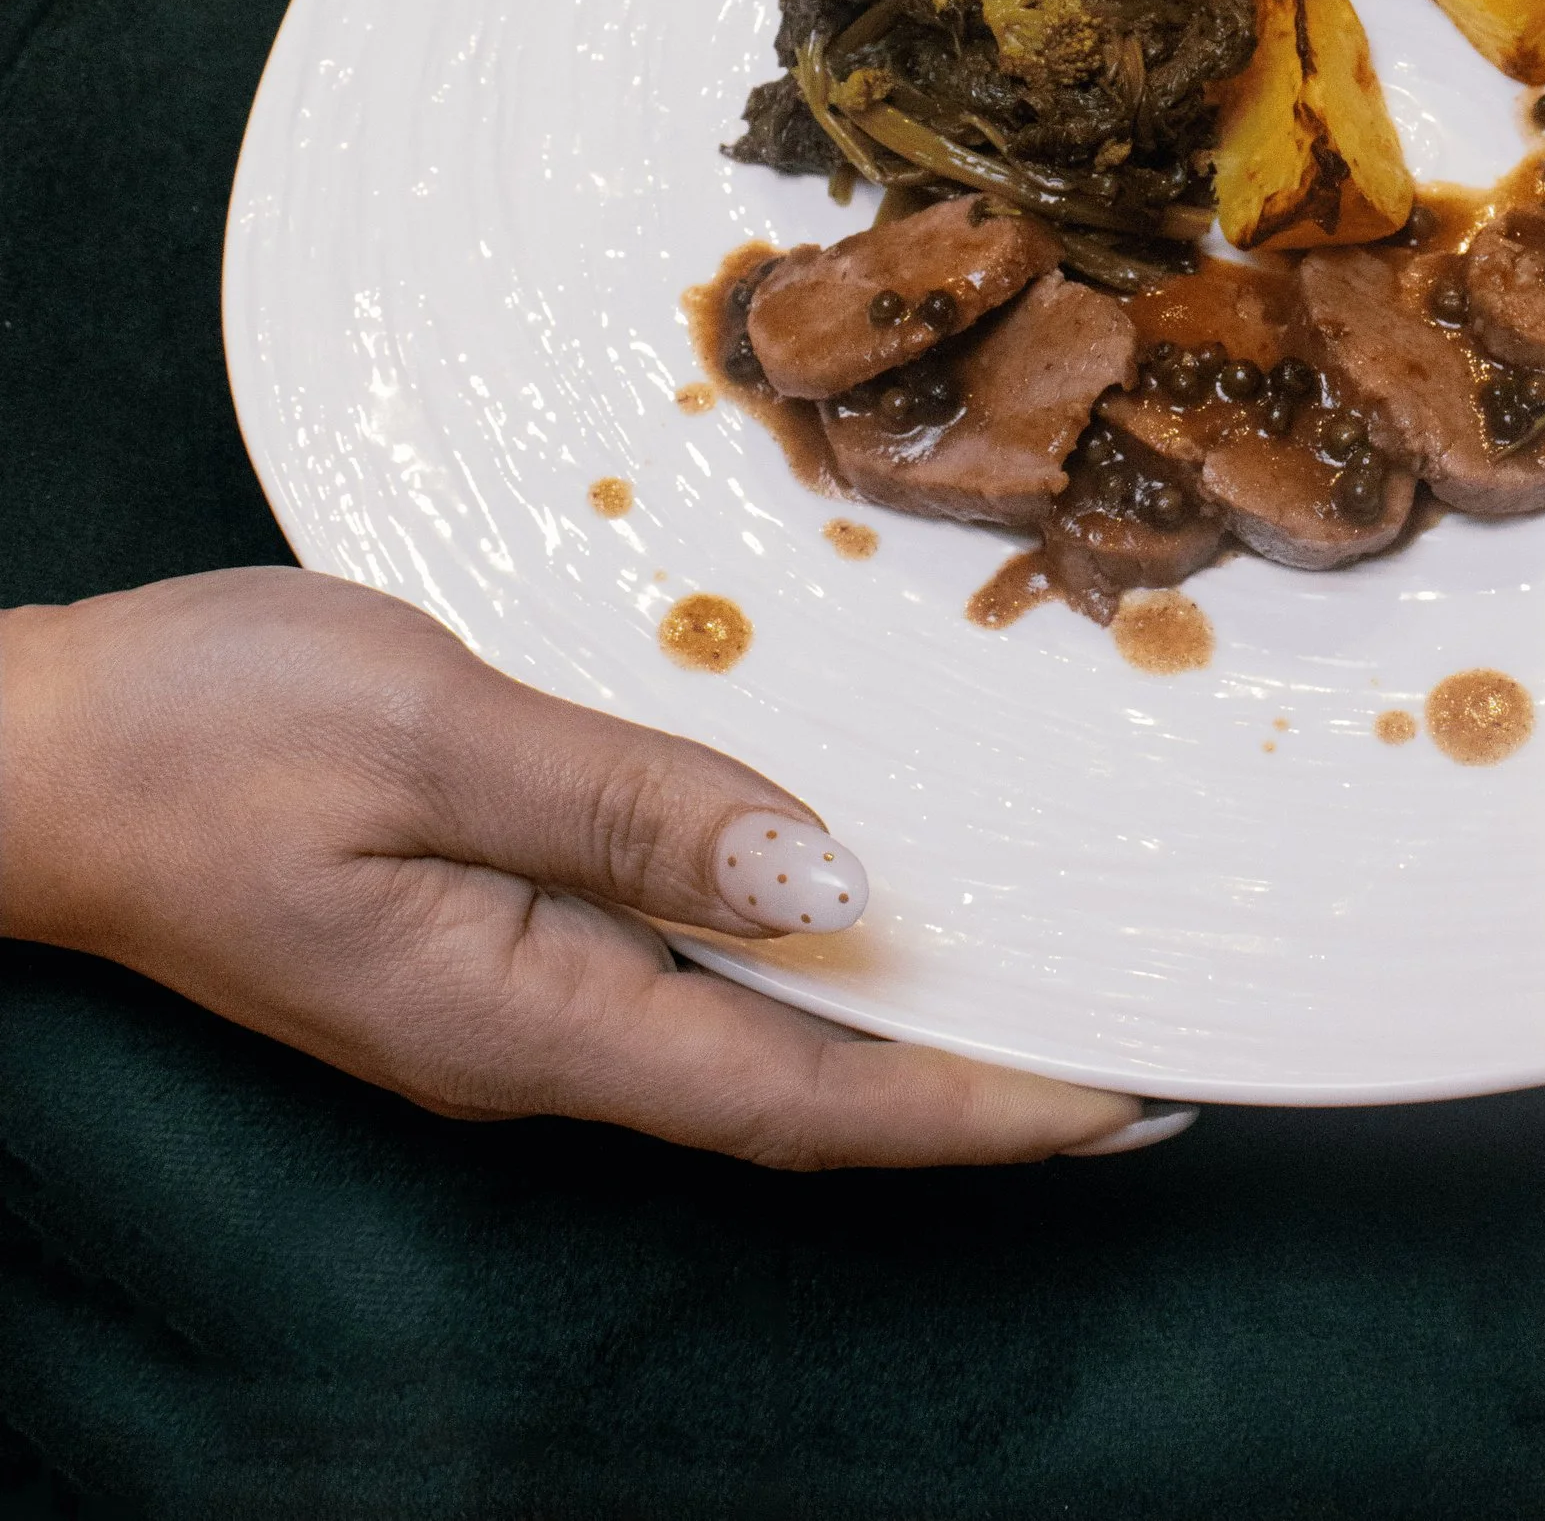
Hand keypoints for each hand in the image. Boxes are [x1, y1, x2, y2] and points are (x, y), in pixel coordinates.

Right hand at [0, 569, 1175, 1167]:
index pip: (811, 1099)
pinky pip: (675, 974)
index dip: (985, 1104)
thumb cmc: (204, 725)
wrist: (30, 756)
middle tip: (1148, 1047)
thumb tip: (828, 880)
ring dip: (896, 1025)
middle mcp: (534, 1042)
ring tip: (1047, 980)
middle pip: (800, 1095)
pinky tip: (848, 898)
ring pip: (746, 1040)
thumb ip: (631, 802)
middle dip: (978, 1084)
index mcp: (532, 1015)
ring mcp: (503, 1003)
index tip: (1138, 1098)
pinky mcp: (478, 948)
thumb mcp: (429, 729)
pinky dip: (797, 954)